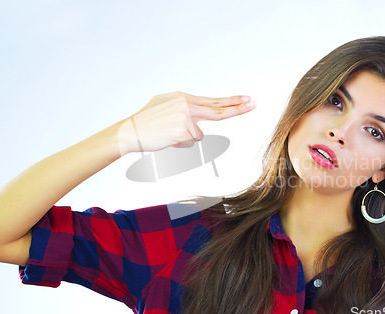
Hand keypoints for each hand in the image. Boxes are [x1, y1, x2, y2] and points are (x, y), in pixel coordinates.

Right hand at [117, 91, 255, 154]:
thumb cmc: (145, 121)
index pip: (212, 101)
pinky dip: (179, 145)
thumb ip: (182, 106)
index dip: (231, 100)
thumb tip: (196, 116)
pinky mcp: (183, 130)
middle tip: (254, 103)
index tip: (246, 98)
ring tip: (167, 134)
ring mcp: (185, 117)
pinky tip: (167, 139)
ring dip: (185, 139)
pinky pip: (190, 142)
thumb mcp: (163, 104)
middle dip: (238, 108)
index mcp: (183, 97)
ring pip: (198, 134)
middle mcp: (186, 104)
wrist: (130, 131)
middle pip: (218, 110)